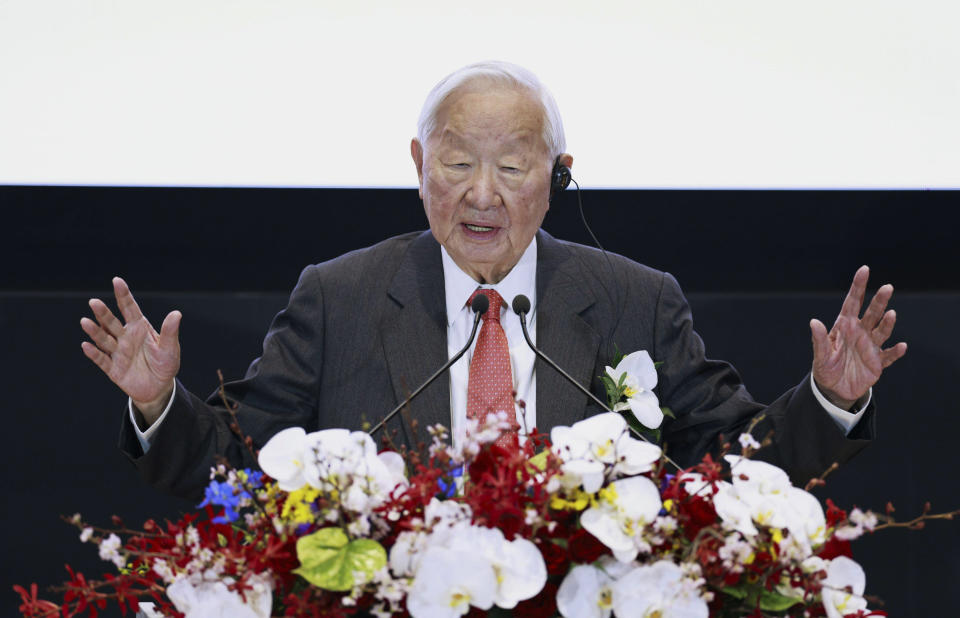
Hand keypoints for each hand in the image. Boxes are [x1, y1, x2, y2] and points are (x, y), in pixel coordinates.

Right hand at [81, 277, 181, 424]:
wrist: (159, 387)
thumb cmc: (165, 364)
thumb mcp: (170, 348)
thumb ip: (170, 332)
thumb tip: (176, 313)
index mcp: (139, 328)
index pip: (130, 309)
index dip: (123, 295)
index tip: (117, 281)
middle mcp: (125, 337)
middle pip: (112, 322)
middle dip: (103, 313)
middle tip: (94, 302)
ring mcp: (118, 352)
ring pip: (104, 339)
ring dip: (95, 331)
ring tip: (85, 322)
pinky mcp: (113, 368)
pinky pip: (102, 360)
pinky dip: (94, 353)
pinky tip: (86, 346)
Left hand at [810, 265, 906, 409]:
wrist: (834, 389)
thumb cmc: (825, 368)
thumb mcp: (820, 355)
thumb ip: (818, 340)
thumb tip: (813, 322)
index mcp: (844, 326)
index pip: (852, 302)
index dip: (858, 286)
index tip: (864, 269)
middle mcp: (860, 332)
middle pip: (871, 313)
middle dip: (879, 301)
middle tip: (887, 287)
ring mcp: (870, 347)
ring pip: (882, 331)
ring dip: (887, 323)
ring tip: (890, 314)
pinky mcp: (877, 363)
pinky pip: (888, 356)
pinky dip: (895, 352)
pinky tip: (902, 346)